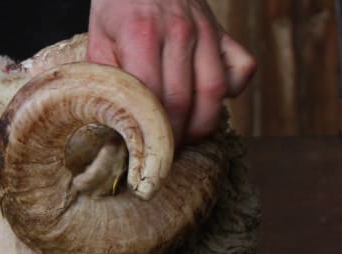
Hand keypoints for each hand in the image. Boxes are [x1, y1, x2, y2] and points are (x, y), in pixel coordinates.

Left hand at [87, 0, 255, 143]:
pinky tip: (210, 102)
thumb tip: (107, 124)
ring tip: (185, 138)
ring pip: (215, 92)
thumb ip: (104, 79)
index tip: (142, 149)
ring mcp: (207, 32)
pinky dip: (232, 93)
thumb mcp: (98, 39)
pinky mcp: (224, 32)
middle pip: (183, 102)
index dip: (148, 131)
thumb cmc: (118, 7)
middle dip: (173, 137)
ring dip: (202, 124)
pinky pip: (242, 70)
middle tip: (163, 151)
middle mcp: (180, 33)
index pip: (151, 98)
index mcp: (142, 35)